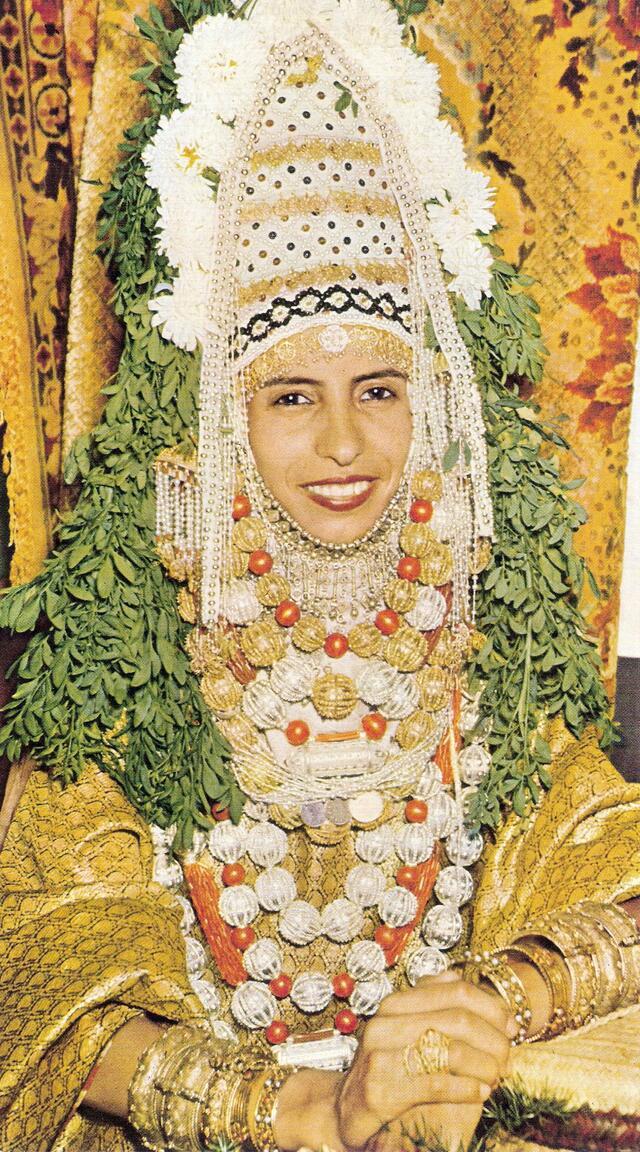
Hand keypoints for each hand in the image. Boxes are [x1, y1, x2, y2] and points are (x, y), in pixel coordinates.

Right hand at [335, 970, 514, 1150]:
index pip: (456, 990)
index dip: (491, 1007)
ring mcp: (380, 1054)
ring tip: (497, 1078)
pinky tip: (481, 1094)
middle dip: (494, 1039)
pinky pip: (436, 1084)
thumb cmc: (385, 1068)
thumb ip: (430, 1002)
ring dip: (485, 1066)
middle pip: (458, 1018)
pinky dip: (466, 1089)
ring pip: (451, 1050)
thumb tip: (459, 975)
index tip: (512, 1027)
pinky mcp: (380, 1088)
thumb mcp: (405, 1029)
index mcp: (396, 1002)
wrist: (343, 1109)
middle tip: (508, 1058)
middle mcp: (386, 1021)